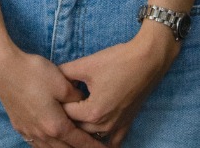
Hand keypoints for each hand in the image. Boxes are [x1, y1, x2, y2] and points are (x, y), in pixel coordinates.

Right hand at [0, 47, 107, 147]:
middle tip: (94, 147)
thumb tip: (83, 102)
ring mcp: (29, 131)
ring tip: (74, 145)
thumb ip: (76, 97)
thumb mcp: (62, 82)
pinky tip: (51, 140)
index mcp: (56, 125)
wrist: (3, 69)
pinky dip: (48, 146)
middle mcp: (42, 134)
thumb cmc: (34, 73)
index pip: (80, 143)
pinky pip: (38, 144)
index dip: (94, 147)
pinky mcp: (20, 125)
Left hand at [58, 30, 181, 146]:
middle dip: (68, 117)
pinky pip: (113, 141)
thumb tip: (52, 76)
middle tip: (60, 104)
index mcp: (92, 111)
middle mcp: (104, 125)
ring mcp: (117, 126)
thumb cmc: (118, 61)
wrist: (147, 60)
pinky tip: (97, 138)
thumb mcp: (87, 63)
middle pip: (77, 128)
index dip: (57, 102)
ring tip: (74, 117)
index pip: (65, 114)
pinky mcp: (127, 123)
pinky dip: (103, 140)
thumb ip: (65, 72)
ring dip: (82, 129)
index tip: (52, 94)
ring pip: (92, 136)